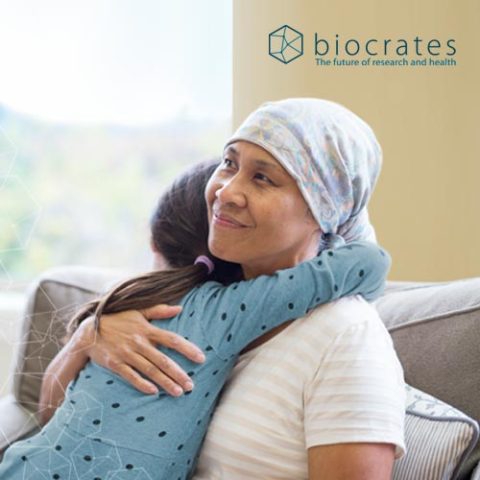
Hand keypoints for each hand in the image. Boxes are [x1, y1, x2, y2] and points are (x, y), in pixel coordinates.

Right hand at [79, 304, 204, 395]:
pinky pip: (130, 375)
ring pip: (150, 370)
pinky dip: (142, 384)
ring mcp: (126, 353)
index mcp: (146, 329)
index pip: (172, 339)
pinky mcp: (115, 364)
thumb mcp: (138, 311)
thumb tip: (179, 307)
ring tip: (178, 392)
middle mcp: (138, 342)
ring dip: (165, 382)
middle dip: (178, 374)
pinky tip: (153, 392)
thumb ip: (159, 310)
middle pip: (163, 360)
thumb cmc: (117, 320)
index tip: (201, 358)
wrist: (88, 331)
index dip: (187, 349)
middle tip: (191, 386)